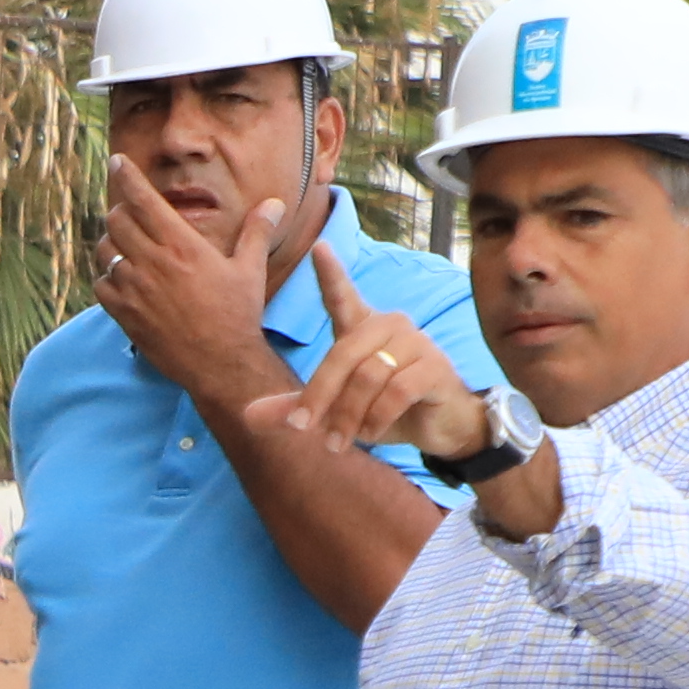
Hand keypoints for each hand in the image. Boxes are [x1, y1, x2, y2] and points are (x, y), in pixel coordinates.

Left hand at [98, 147, 293, 420]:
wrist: (220, 363)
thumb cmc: (238, 314)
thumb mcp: (250, 269)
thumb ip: (256, 231)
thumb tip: (274, 203)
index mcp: (181, 244)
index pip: (143, 198)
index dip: (126, 176)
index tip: (117, 162)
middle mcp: (152, 262)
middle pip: (116, 219)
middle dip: (121, 211)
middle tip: (131, 215)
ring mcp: (134, 288)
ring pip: (104, 250)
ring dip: (112, 244)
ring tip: (126, 247)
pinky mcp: (123, 313)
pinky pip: (100, 284)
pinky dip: (106, 277)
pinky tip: (122, 280)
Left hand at [287, 233, 497, 471]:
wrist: (442, 426)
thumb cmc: (387, 409)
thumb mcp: (336, 410)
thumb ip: (296, 408)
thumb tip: (247, 416)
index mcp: (363, 328)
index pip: (343, 296)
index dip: (331, 273)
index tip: (319, 247)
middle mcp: (389, 326)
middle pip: (342, 354)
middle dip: (319, 395)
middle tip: (303, 430)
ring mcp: (415, 343)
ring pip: (368, 375)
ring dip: (348, 415)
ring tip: (339, 441)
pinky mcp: (434, 367)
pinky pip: (396, 390)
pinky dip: (377, 418)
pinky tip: (371, 434)